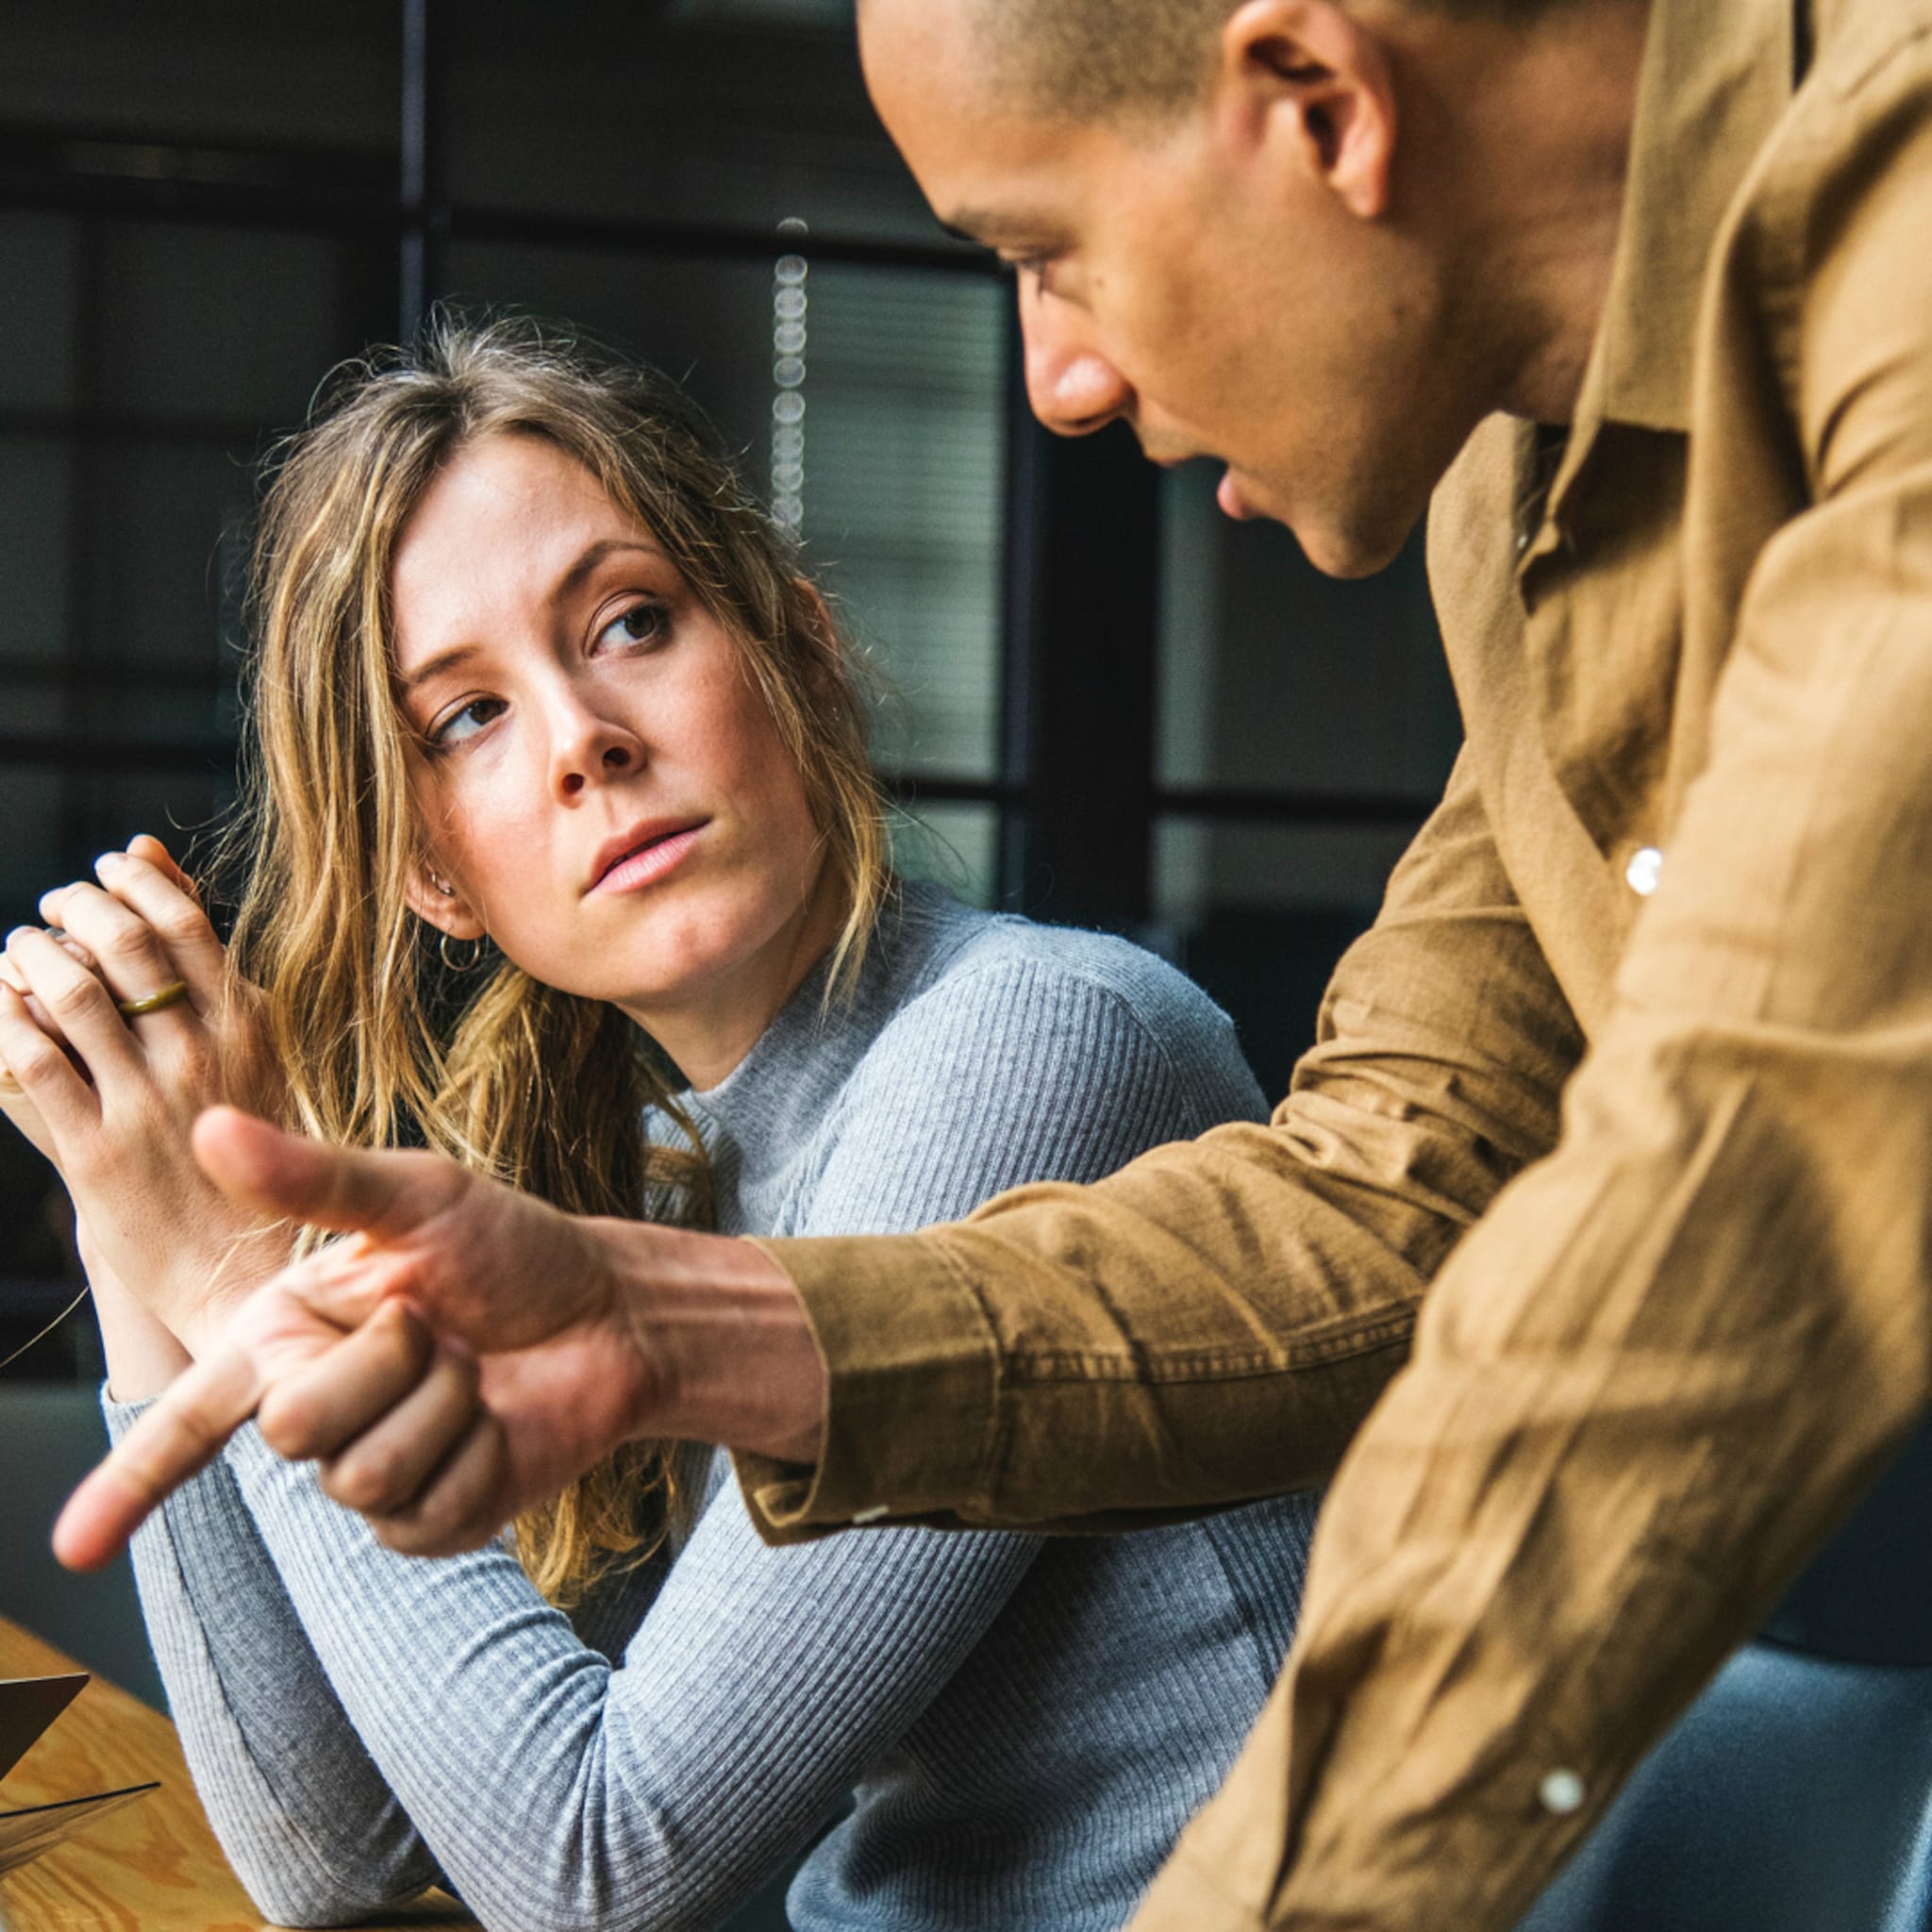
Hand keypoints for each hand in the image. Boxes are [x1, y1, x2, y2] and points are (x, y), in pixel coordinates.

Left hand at [0, 836, 286, 1343]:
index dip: (133, 881)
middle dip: (74, 908)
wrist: (244, 1264)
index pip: (183, 922)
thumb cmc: (253, 1148)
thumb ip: (203, 960)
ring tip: (21, 950)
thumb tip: (147, 850)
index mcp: (250, 1027)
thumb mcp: (253, 1047)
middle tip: (54, 906)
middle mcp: (203, 1056)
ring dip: (30, 957)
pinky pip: (32, 1062)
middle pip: (122, 945)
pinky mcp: (96, 1151)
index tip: (107, 870)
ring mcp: (149, 1103)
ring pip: (70, 996)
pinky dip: (1, 1019)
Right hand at [52, 1106, 824, 1568]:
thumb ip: (316, 1178)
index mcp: (287, 1334)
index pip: (188, 1419)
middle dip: (387, 1362)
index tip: (67, 1550)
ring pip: (363, 1475)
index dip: (127, 1483)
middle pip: (293, 1428)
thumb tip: (211, 1126)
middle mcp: (315, 1408)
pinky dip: (478, 1456)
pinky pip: (426, 1514)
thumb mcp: (420, 1197)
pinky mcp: (432, 1522)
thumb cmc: (514, 1247)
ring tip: (476, 1368)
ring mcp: (370, 1475)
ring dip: (443, 1406)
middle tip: (440, 1325)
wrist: (610, 1311)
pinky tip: (499, 1423)